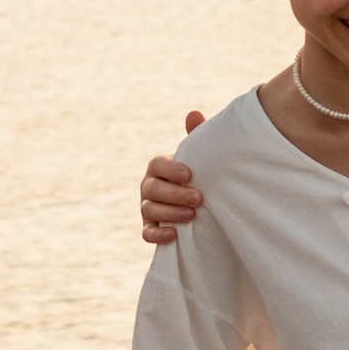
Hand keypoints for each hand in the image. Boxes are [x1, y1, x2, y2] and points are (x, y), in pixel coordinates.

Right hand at [141, 123, 205, 245]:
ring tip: (192, 216)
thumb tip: (194, 114)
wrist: (201, 202)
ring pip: (149, 210)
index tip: (190, 175)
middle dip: (174, 194)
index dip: (170, 169)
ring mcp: (147, 207)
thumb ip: (196, 137)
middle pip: (152, 189)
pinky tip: (174, 235)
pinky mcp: (151, 228)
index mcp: (159, 167)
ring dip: (169, 213)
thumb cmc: (200, 175)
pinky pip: (147, 233)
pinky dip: (157, 235)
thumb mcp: (199, 157)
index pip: (157, 164)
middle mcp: (149, 186)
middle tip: (198, 198)